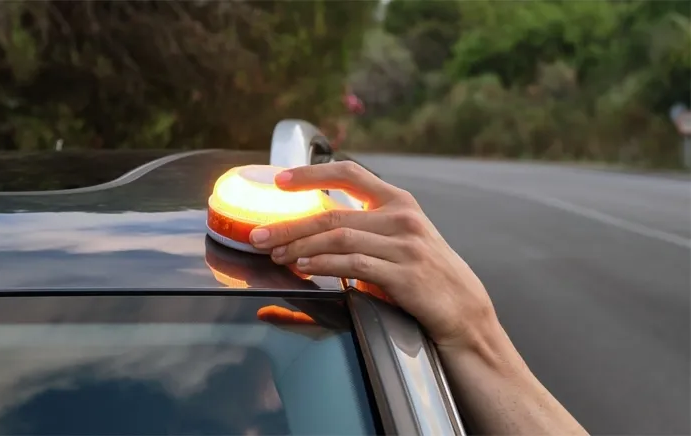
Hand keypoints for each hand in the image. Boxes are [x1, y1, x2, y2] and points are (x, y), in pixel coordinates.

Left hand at [249, 161, 498, 349]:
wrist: (463, 310)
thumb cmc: (426, 274)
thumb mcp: (400, 240)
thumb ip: (366, 229)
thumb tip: (313, 234)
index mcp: (399, 202)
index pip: (350, 174)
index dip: (312, 173)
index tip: (280, 179)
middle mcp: (402, 217)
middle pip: (333, 213)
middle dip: (289, 224)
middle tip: (258, 235)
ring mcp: (405, 245)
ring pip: (339, 238)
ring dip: (300, 247)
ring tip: (275, 255)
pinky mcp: (404, 274)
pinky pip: (354, 265)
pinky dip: (324, 265)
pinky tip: (305, 267)